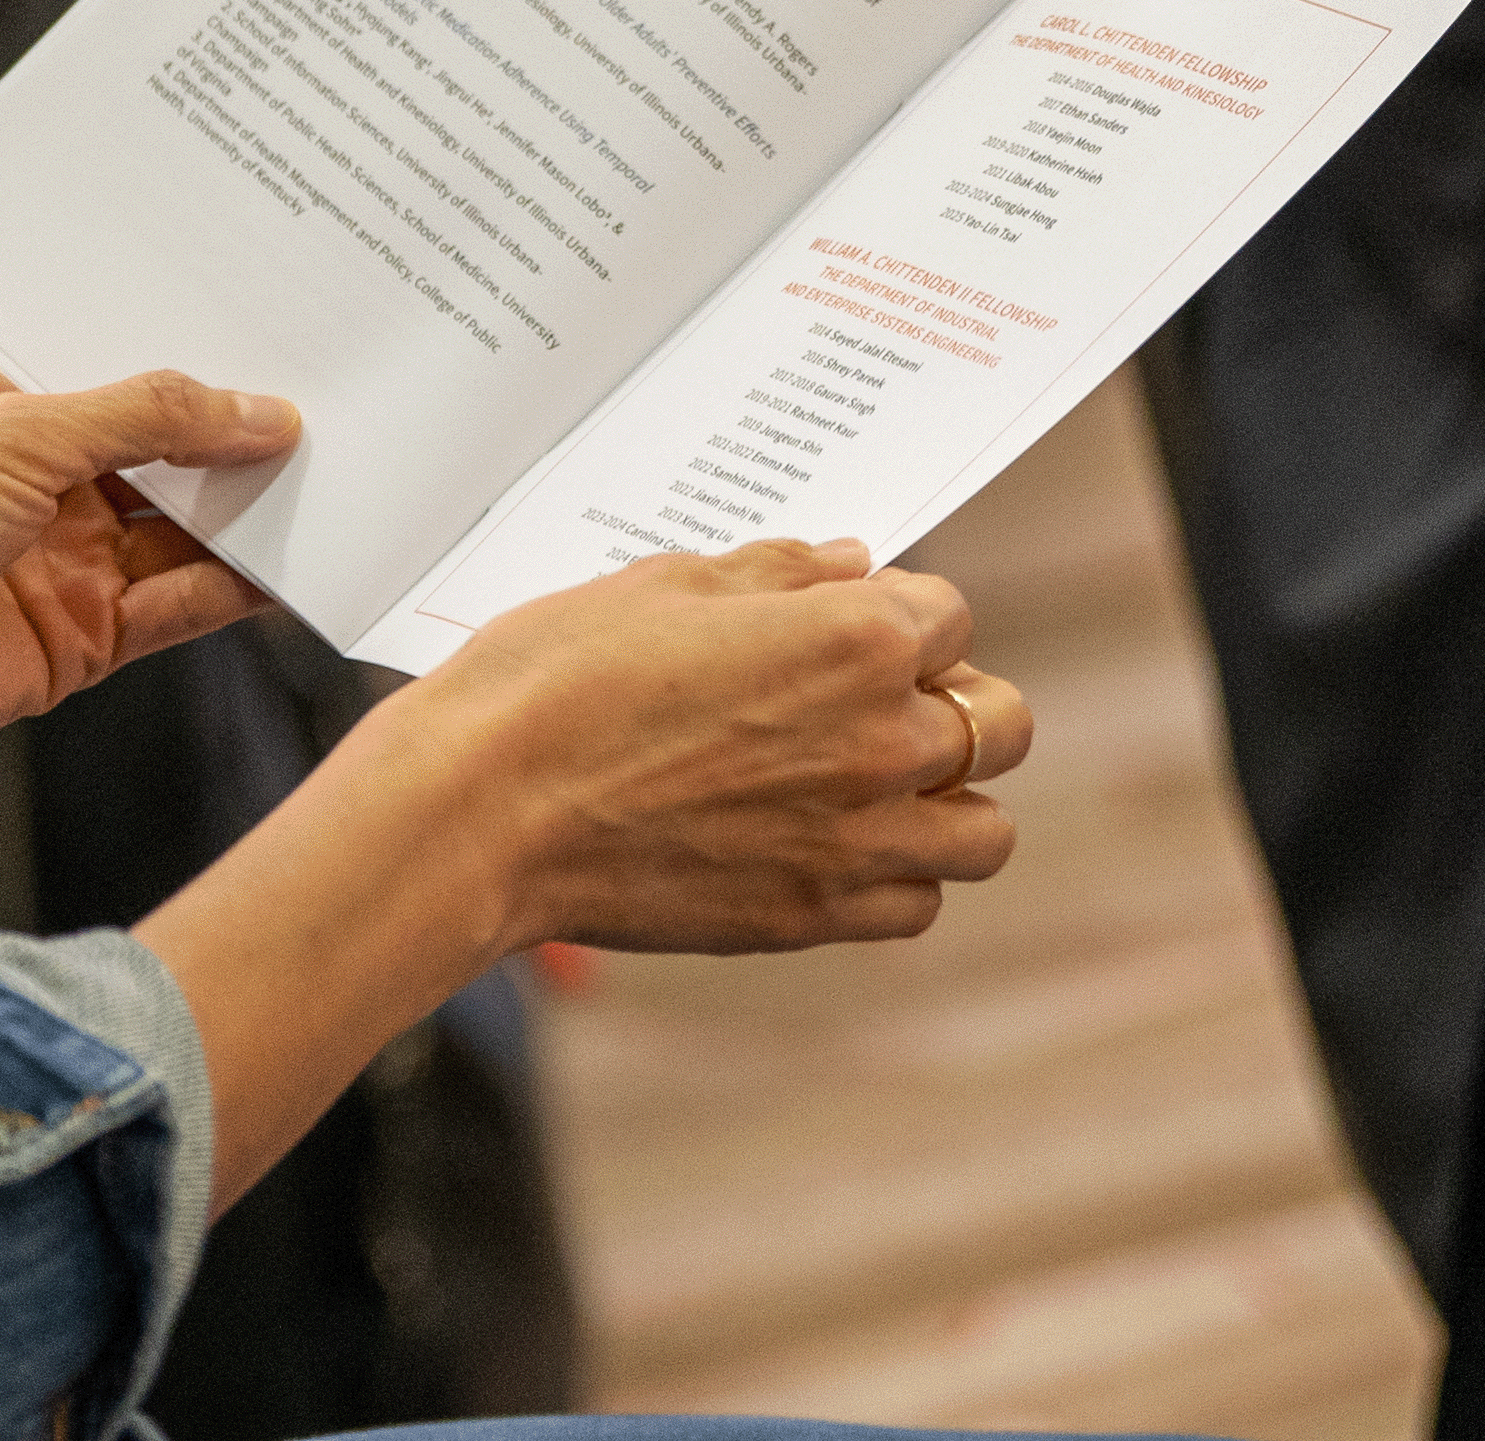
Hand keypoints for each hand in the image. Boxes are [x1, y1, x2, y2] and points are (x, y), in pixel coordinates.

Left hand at [0, 361, 293, 807]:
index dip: (205, 362)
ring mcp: (67, 561)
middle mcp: (47, 481)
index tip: (291, 343)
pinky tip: (285, 573)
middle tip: (341, 414)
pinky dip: (231, 593)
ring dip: (250, 519)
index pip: (133, 372)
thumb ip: (148, 417)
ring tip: (337, 489)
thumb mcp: (24, 434)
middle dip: (242, 441)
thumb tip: (258, 410)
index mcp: (17, 403)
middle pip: (172, 455)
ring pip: (186, 533)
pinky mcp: (81, 640)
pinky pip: (177, 607)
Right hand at [377, 539, 1030, 956]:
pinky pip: (916, 905)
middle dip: (957, 697)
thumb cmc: (555, 680)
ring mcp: (855, 842)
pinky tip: (835, 843)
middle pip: (1003, 722)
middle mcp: (882, 743)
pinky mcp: (812, 918)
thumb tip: (853, 565)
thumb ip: (779, 574)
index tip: (843, 618)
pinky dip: (898, 875)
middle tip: (882, 697)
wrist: (481, 812)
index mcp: (857, 641)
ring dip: (951, 799)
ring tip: (880, 782)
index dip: (897, 608)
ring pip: (985, 832)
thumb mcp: (665, 585)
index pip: (949, 613)